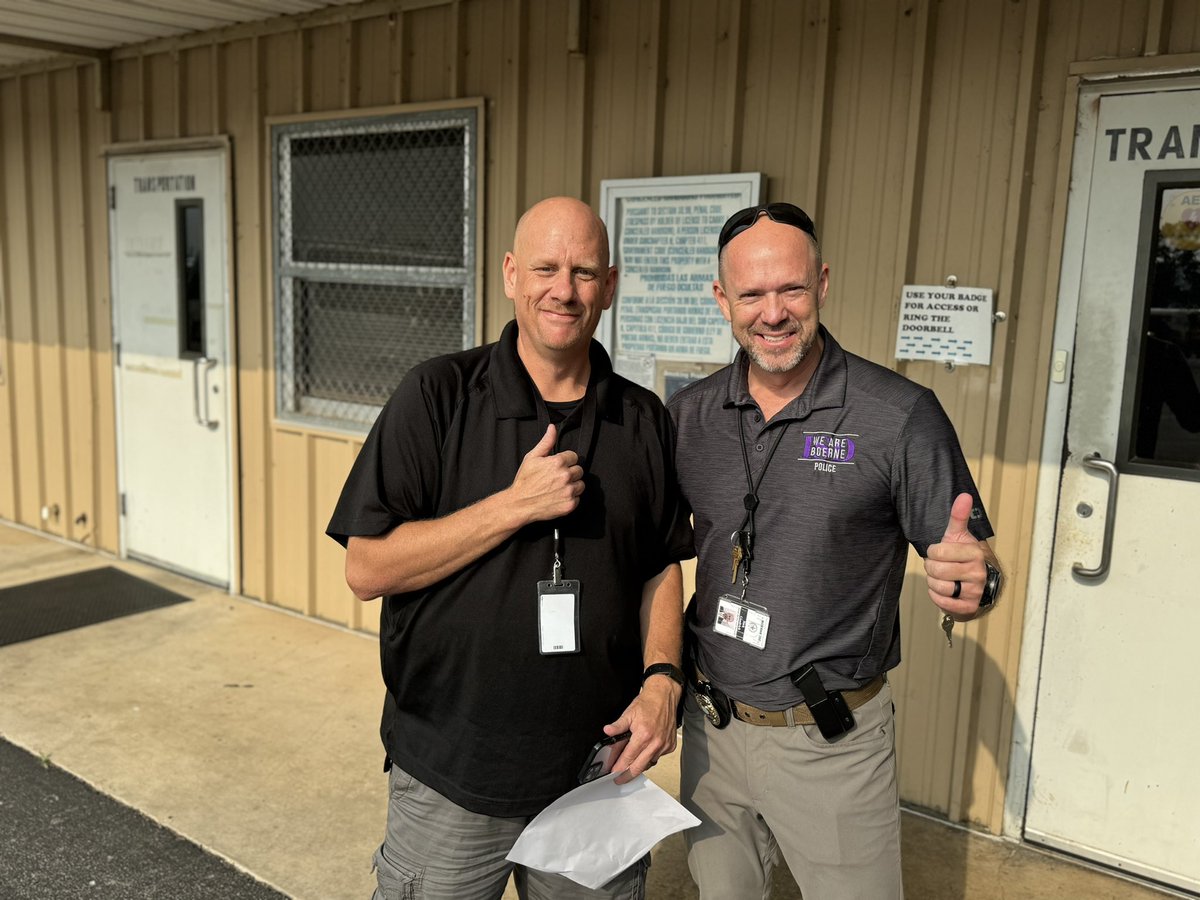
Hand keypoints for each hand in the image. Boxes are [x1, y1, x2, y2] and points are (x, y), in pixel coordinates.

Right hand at [507, 424, 584, 524]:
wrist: (519, 504)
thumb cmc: (525, 481)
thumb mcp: (532, 457)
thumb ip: (546, 442)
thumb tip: (552, 428)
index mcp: (557, 462)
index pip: (574, 457)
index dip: (566, 461)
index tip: (558, 467)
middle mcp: (565, 476)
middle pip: (579, 470)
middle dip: (570, 473)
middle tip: (557, 478)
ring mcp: (568, 491)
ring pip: (580, 484)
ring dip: (572, 485)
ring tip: (558, 488)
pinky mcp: (569, 504)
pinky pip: (578, 498)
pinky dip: (570, 498)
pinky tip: (558, 497)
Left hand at [603, 676, 681, 783]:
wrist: (664, 696)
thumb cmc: (648, 703)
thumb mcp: (629, 713)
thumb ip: (618, 726)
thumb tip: (607, 732)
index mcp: (643, 735)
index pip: (628, 757)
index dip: (619, 767)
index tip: (614, 773)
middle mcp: (655, 743)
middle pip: (639, 766)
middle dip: (627, 775)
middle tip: (620, 779)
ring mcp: (664, 745)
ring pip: (649, 763)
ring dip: (639, 766)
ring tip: (630, 767)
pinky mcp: (670, 745)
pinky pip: (658, 757)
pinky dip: (650, 757)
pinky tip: (644, 754)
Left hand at [923, 492, 987, 620]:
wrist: (976, 582)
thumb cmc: (962, 556)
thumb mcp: (958, 535)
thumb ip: (958, 516)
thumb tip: (964, 495)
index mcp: (974, 553)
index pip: (938, 552)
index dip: (933, 552)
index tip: (941, 552)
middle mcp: (978, 572)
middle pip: (936, 570)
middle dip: (932, 568)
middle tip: (940, 566)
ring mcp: (975, 591)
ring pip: (938, 587)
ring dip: (934, 583)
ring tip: (943, 578)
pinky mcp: (969, 607)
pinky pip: (943, 603)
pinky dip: (938, 596)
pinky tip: (945, 590)